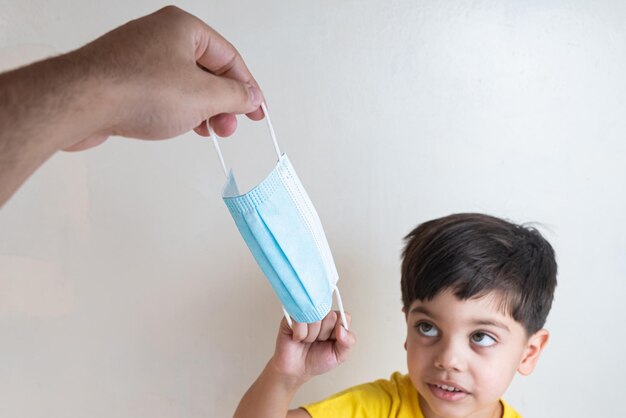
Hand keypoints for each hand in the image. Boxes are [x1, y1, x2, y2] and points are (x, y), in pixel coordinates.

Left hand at [65, 5, 263, 150]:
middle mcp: (161, 37)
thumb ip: (234, 96)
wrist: (80, 103)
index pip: (229, 58)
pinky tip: (184, 127)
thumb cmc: (137, 90)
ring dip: (203, 110)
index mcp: (184, 27)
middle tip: (230, 127)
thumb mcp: (203, 95)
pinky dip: (179, 110)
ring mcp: (140, 57)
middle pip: (208, 71)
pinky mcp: (125, 79)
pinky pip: (163, 93)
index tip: (257, 111)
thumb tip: (249, 97)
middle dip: (223, 103)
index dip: (247, 87)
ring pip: (185, 85)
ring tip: (209, 131)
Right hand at [269, 311, 355, 387]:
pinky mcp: (291, 317)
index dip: (338, 330)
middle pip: (330, 316)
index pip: (344, 316)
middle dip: (325, 334)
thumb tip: (342, 328)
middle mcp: (321, 314)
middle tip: (318, 341)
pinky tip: (298, 339)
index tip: (332, 340)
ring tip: (307, 341)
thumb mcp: (339, 355)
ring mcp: (306, 314)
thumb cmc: (317, 360)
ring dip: (311, 336)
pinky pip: (300, 321)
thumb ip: (348, 342)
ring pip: (315, 318)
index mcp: (334, 321)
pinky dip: (300, 334)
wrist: (297, 370)